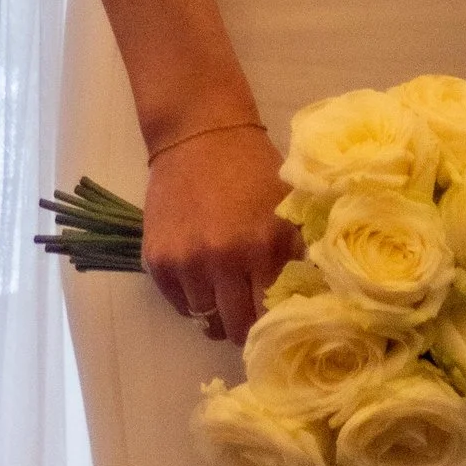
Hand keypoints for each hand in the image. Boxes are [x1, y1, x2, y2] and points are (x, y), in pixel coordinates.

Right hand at [139, 120, 299, 344]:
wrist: (199, 136)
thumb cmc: (252, 170)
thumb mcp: (286, 209)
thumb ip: (295, 254)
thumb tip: (308, 299)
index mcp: (262, 248)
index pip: (269, 315)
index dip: (273, 324)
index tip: (276, 325)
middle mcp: (221, 261)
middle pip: (234, 327)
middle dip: (245, 328)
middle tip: (250, 319)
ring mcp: (185, 263)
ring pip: (204, 319)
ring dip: (216, 314)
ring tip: (225, 295)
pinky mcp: (157, 261)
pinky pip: (178, 304)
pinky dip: (192, 300)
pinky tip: (203, 280)